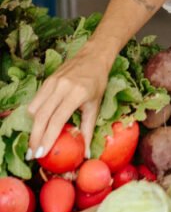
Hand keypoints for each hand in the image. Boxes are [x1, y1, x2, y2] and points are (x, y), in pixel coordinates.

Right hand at [26, 41, 112, 159]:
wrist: (93, 57)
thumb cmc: (97, 82)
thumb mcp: (95, 106)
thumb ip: (88, 130)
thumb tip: (86, 153)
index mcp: (77, 93)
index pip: (57, 120)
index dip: (47, 138)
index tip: (41, 153)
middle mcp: (62, 87)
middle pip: (42, 117)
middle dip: (35, 138)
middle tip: (33, 154)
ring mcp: (52, 82)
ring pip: (35, 110)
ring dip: (34, 128)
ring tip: (35, 142)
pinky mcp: (47, 80)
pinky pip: (35, 101)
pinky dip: (35, 115)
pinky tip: (39, 125)